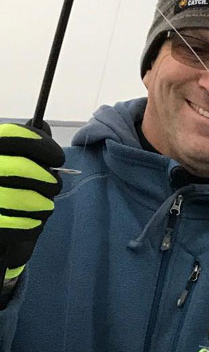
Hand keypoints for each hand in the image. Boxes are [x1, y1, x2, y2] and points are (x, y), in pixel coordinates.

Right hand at [0, 122, 64, 285]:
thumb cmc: (7, 195)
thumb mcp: (14, 166)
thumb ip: (26, 145)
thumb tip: (41, 125)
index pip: (14, 137)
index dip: (42, 146)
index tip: (58, 158)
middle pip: (26, 169)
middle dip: (49, 180)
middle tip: (52, 187)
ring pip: (30, 199)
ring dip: (44, 205)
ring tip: (39, 206)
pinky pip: (27, 225)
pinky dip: (34, 225)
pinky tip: (29, 223)